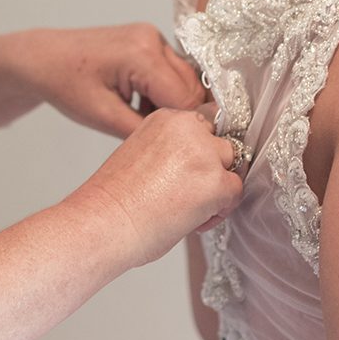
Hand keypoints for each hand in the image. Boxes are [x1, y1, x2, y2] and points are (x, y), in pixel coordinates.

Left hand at [12, 25, 205, 137]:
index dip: (187, 125)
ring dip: (173, 104)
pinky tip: (142, 105)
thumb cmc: (65, 84)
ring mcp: (152, 37)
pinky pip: (172, 71)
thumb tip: (179, 142)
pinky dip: (164, 92)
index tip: (182, 146)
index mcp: (142, 55)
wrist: (44, 59)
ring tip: (143, 119)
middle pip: (192, 87)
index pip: (186, 98)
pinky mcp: (149, 41)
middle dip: (181, 115)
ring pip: (185, 79)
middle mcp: (153, 39)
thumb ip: (146, 130)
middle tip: (161, 136)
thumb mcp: (104, 117)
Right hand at [66, 108, 243, 268]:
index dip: (200, 152)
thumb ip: (172, 151)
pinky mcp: (215, 182)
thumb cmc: (114, 198)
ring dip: (218, 187)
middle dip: (211, 169)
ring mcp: (204, 154)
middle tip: (187, 193)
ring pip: (231, 166)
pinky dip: (220, 210)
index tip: (189, 172)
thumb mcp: (142, 154)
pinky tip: (194, 221)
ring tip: (190, 208)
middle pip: (222, 144)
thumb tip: (192, 168)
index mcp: (167, 118)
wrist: (103, 220)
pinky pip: (235, 193)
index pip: (204, 125)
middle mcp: (188, 128)